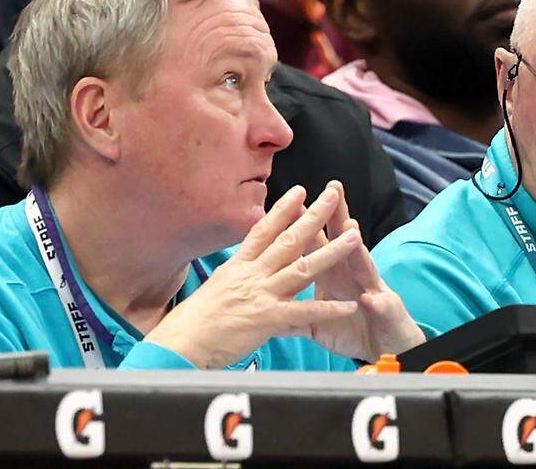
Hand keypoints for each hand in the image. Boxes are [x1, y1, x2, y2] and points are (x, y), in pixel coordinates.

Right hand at [144, 184, 364, 368]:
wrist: (180, 344)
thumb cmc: (194, 320)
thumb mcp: (217, 287)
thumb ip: (239, 274)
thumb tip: (246, 263)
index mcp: (239, 266)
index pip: (264, 230)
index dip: (283, 209)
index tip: (300, 191)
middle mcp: (252, 275)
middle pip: (289, 240)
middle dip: (314, 216)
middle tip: (333, 195)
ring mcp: (261, 295)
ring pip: (303, 268)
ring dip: (332, 252)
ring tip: (355, 238)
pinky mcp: (267, 319)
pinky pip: (304, 312)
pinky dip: (328, 309)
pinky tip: (349, 305)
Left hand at [306, 181, 424, 359]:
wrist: (384, 349)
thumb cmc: (354, 330)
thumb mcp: (320, 321)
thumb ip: (299, 309)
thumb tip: (273, 302)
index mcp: (334, 275)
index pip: (319, 244)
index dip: (307, 224)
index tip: (294, 201)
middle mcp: (354, 276)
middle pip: (344, 241)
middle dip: (338, 216)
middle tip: (332, 189)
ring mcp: (372, 290)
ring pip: (365, 266)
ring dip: (358, 249)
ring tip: (353, 229)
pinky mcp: (386, 311)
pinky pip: (379, 306)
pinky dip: (375, 302)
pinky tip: (370, 297)